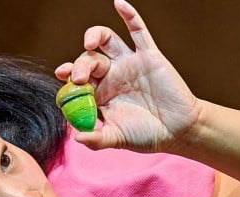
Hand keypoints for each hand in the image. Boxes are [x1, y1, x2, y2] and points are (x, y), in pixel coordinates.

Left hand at [55, 0, 200, 152]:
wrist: (178, 129)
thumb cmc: (146, 135)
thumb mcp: (118, 138)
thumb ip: (97, 139)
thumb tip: (77, 138)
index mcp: (99, 94)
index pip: (76, 81)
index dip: (67, 77)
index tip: (61, 77)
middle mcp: (111, 76)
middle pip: (88, 60)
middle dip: (80, 65)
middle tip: (78, 77)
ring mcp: (129, 63)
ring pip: (106, 41)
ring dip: (94, 36)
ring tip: (89, 43)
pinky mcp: (148, 55)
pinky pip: (138, 31)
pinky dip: (129, 15)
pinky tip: (119, 3)